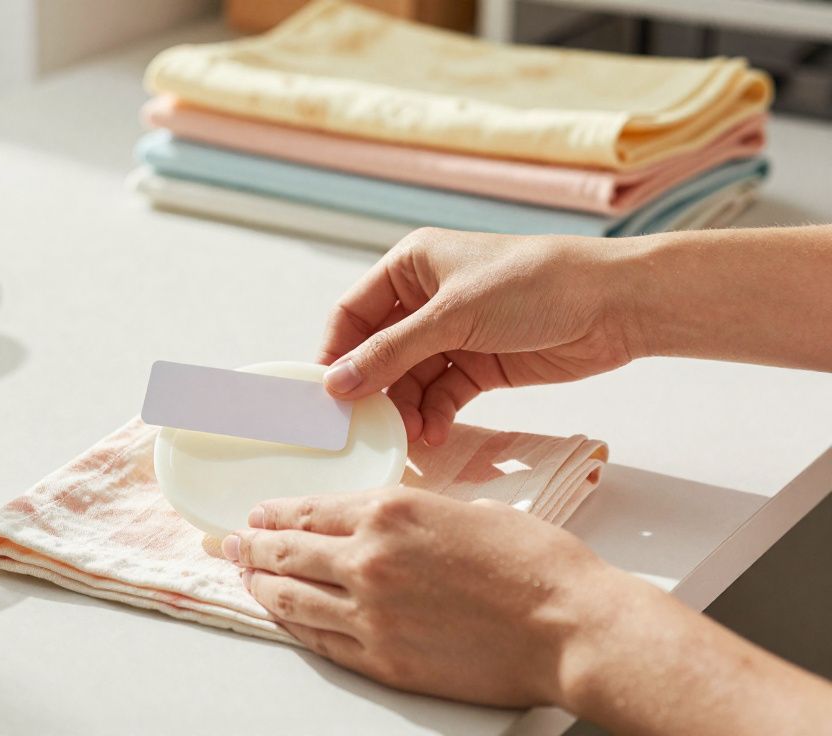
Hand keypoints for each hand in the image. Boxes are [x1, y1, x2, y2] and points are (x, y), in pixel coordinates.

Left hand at [221, 486, 619, 706]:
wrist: (569, 626)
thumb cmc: (536, 566)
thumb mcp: (469, 510)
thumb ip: (419, 516)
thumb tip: (398, 526)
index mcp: (390, 511)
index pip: (307, 510)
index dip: (273, 513)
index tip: (257, 515)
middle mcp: (368, 558)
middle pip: (286, 552)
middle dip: (251, 547)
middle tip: (232, 544)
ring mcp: (369, 613)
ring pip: (290, 597)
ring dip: (259, 586)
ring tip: (244, 579)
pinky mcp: (381, 659)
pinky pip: (318, 639)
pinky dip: (291, 625)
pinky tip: (281, 617)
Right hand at [319, 228, 640, 444]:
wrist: (614, 304)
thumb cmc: (534, 285)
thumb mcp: (452, 316)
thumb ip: (391, 353)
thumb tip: (335, 383)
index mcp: (411, 266)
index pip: (352, 314)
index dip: (335, 354)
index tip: (323, 396)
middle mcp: (426, 299)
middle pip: (378, 352)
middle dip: (372, 389)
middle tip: (364, 427)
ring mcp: (454, 334)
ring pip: (409, 380)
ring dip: (405, 408)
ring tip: (408, 435)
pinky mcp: (480, 365)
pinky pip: (442, 395)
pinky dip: (435, 415)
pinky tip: (434, 433)